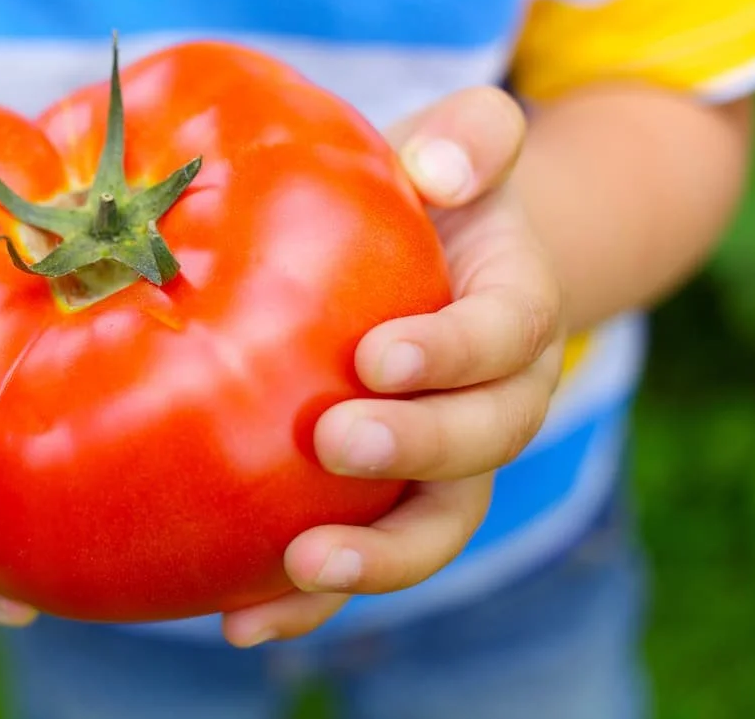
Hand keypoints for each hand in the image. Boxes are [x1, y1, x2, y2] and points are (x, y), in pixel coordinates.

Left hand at [222, 88, 565, 646]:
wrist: (444, 253)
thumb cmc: (436, 195)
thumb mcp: (462, 146)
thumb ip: (472, 136)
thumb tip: (436, 170)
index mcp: (515, 308)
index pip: (505, 334)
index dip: (451, 354)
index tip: (378, 357)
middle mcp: (497, 396)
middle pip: (484, 443)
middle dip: (417, 451)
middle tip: (336, 440)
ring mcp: (448, 457)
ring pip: (435, 524)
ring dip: (376, 556)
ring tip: (301, 565)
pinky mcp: (390, 496)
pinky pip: (364, 552)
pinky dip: (312, 601)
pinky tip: (240, 617)